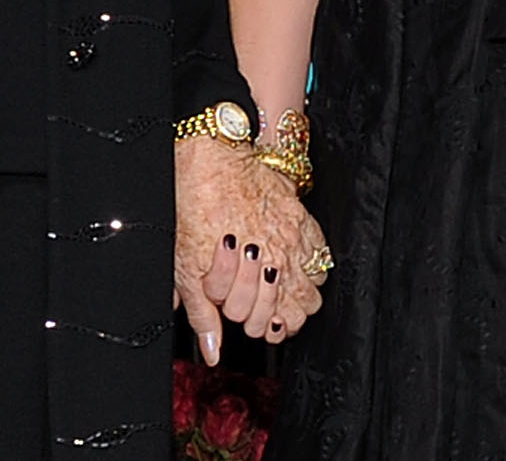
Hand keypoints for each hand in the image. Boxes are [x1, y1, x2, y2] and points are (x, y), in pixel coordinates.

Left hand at [174, 137, 326, 360]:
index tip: (238, 313)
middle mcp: (275, 256)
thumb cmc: (193, 203)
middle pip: (292, 311)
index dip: (250, 323)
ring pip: (312, 290)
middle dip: (269, 313)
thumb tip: (214, 352)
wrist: (211, 153)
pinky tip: (291, 265)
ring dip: (293, 295)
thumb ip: (202, 313)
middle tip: (251, 302)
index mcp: (245, 271)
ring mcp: (292, 236)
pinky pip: (321, 256)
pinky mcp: (301, 216)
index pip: (266, 323)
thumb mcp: (185, 264)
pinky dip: (310, 268)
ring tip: (273, 289)